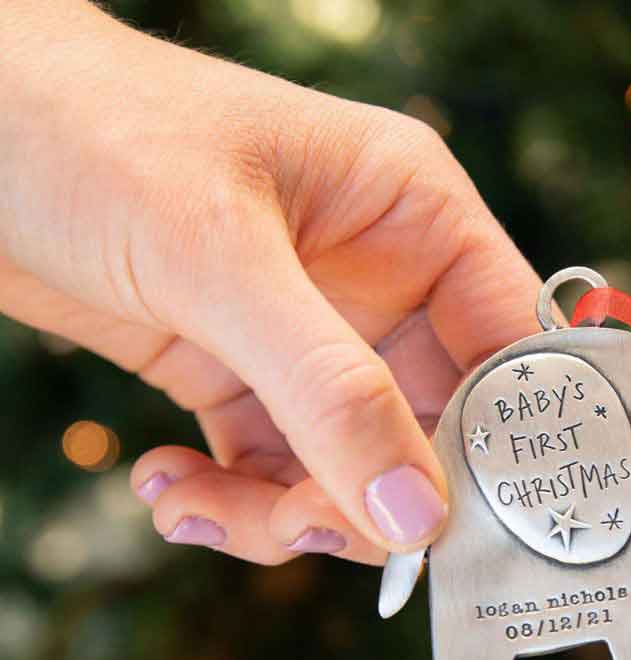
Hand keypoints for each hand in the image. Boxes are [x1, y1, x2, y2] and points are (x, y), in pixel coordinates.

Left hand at [0, 0, 538, 564]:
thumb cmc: (89, 132)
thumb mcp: (217, 258)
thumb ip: (326, 390)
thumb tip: (417, 520)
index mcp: (416, 217)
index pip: (511, 347)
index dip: (506, 441)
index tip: (470, 526)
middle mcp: (382, 281)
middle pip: (434, 430)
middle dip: (374, 496)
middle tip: (303, 528)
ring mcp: (312, 335)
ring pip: (353, 469)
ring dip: (287, 513)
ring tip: (197, 505)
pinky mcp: (241, 375)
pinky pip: (273, 472)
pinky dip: (230, 503)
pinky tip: (165, 486)